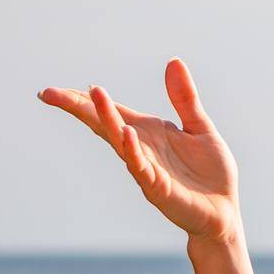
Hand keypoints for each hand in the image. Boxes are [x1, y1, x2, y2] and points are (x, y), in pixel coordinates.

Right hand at [38, 59, 240, 243]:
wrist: (225, 212)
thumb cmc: (211, 174)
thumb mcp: (199, 127)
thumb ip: (184, 98)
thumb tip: (173, 61)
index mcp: (148, 132)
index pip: (111, 111)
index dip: (84, 99)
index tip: (54, 91)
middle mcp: (140, 148)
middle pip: (103, 123)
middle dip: (77, 107)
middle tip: (48, 93)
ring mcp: (146, 168)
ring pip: (119, 141)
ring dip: (105, 118)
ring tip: (92, 94)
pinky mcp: (159, 188)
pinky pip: (142, 167)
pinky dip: (133, 150)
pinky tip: (127, 132)